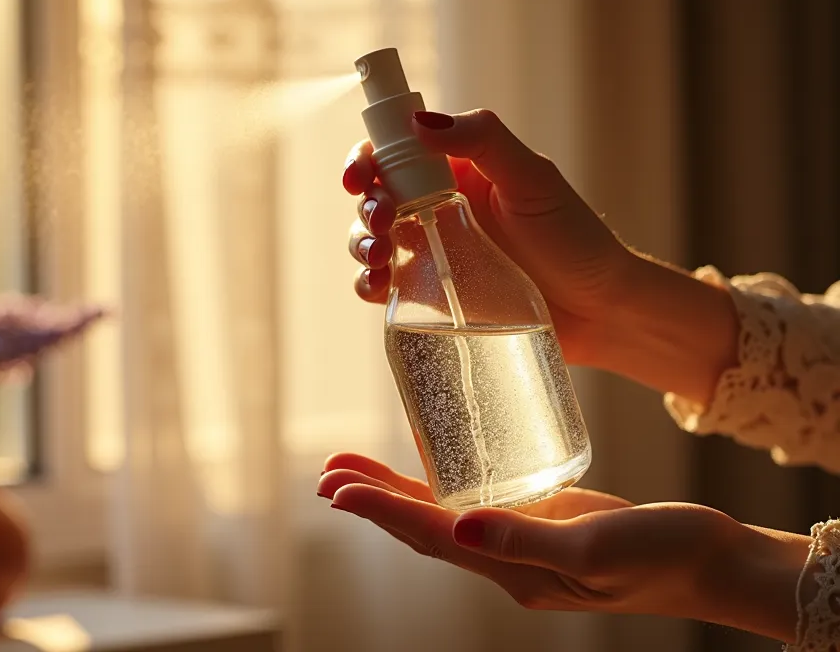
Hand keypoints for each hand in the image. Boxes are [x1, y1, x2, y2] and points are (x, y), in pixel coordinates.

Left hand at [318, 452, 808, 642]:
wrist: (715, 563)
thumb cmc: (665, 557)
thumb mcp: (595, 548)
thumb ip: (525, 538)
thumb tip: (456, 528)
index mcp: (515, 570)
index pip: (429, 535)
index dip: (380, 511)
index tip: (336, 488)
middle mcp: (507, 558)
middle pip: (422, 526)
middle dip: (372, 501)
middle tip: (324, 474)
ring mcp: (523, 539)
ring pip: (442, 513)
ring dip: (395, 492)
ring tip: (350, 468)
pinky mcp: (544, 519)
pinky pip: (476, 502)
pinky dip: (440, 487)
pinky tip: (424, 470)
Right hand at [343, 109, 739, 401]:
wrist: (600, 312)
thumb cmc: (576, 241)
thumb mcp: (533, 180)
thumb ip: (483, 141)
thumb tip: (420, 121)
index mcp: (460, 172)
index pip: (398, 151)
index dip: (369, 157)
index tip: (361, 174)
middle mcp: (439, 208)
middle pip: (377, 195)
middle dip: (366, 204)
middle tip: (383, 221)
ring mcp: (433, 252)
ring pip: (372, 239)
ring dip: (360, 243)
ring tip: (379, 257)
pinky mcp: (431, 295)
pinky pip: (385, 285)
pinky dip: (368, 283)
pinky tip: (376, 286)